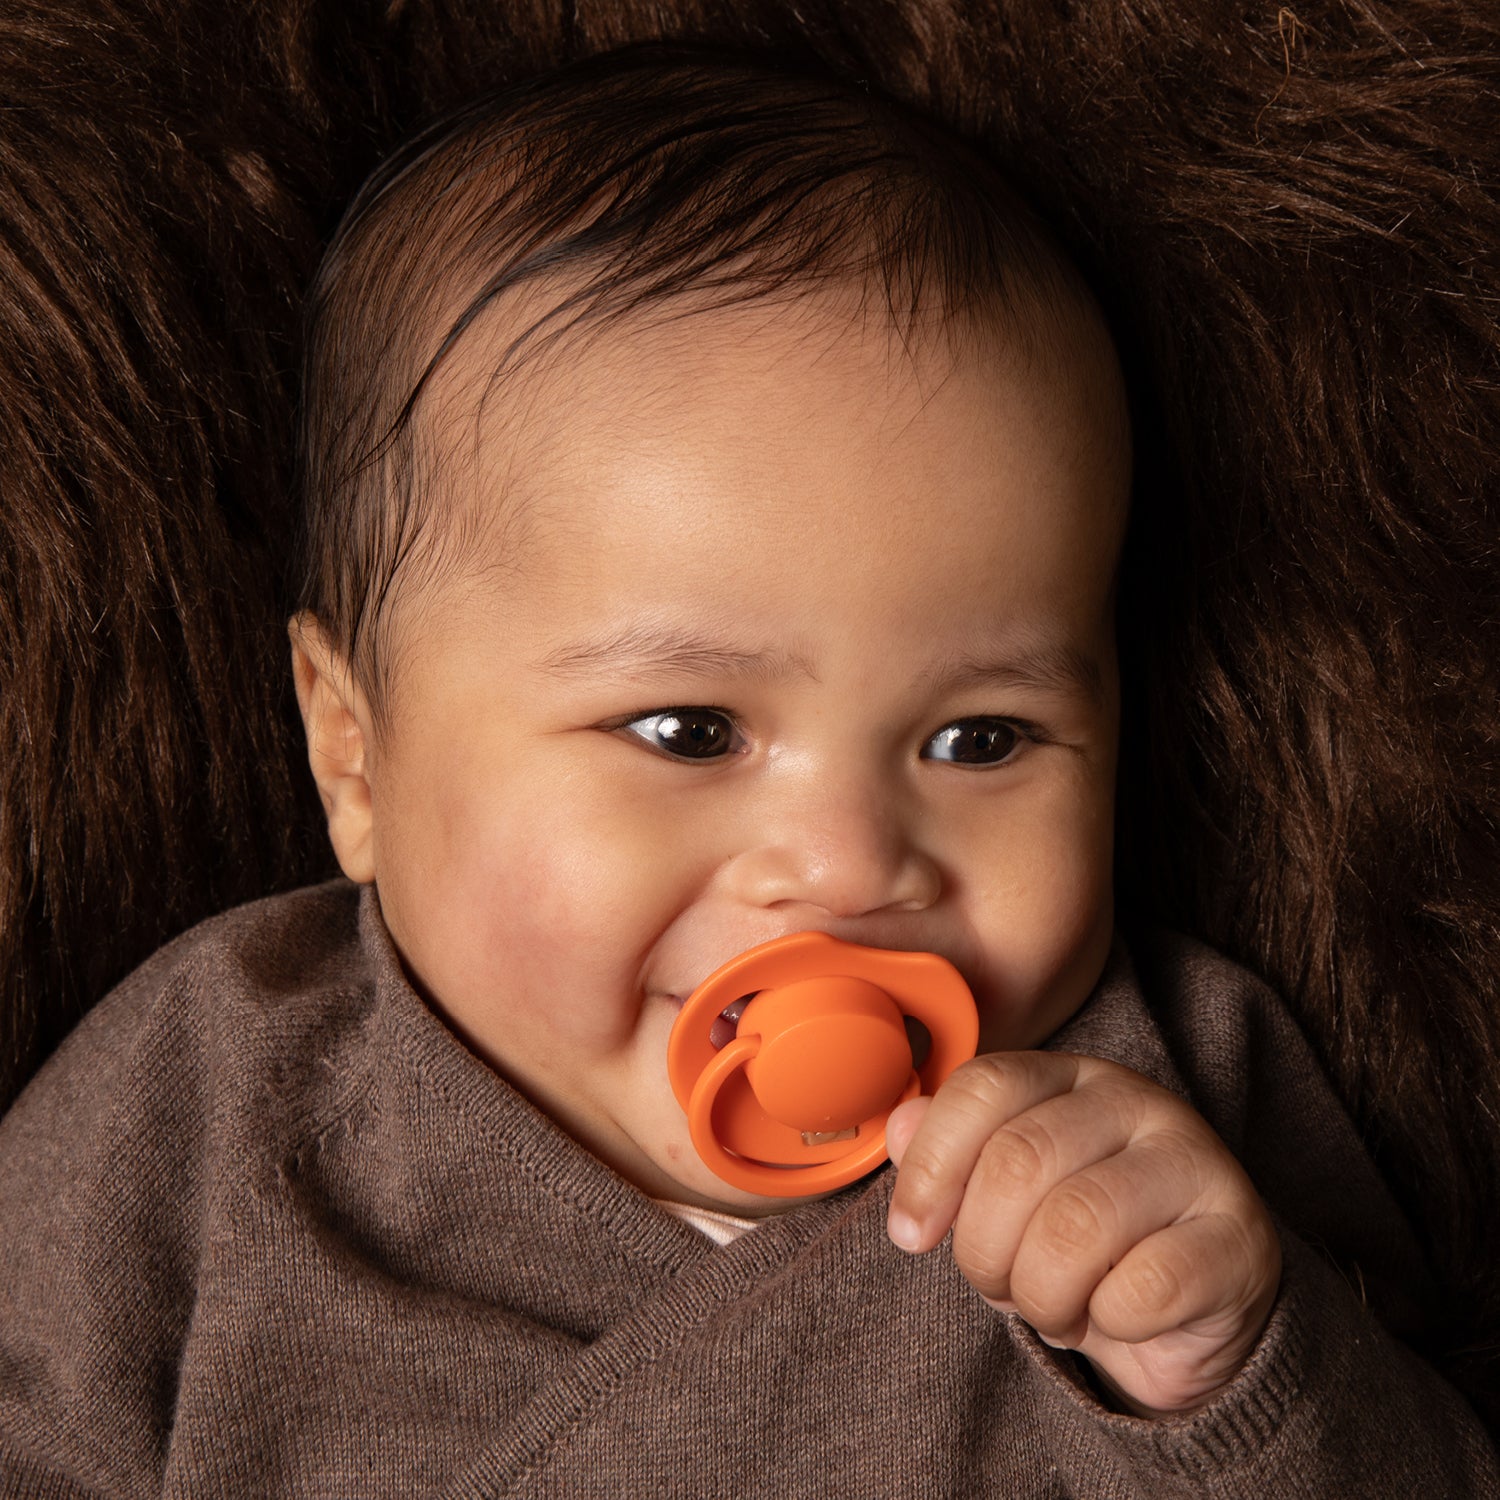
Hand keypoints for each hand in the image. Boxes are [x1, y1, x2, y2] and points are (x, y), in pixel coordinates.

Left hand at [885, 1052, 1280, 1416]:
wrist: (1191, 1314)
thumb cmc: (1082, 1243)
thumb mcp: (1005, 1194)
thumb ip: (950, 1152)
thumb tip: (898, 1127)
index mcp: (1069, 1076)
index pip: (982, 1088)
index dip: (931, 1167)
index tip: (910, 1235)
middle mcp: (1135, 1101)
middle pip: (1018, 1162)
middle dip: (983, 1249)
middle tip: (998, 1286)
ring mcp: (1194, 1162)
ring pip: (1075, 1227)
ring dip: (1041, 1294)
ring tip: (1053, 1308)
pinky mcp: (1240, 1238)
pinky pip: (1143, 1288)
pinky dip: (1108, 1322)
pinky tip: (1115, 1318)